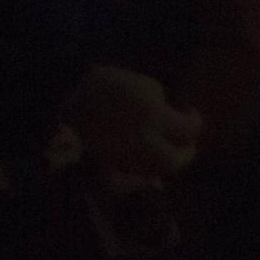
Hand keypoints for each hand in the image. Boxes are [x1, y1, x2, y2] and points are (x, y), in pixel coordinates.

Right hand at [63, 67, 201, 189]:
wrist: (64, 99)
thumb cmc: (107, 85)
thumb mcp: (144, 86)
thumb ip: (163, 106)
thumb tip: (171, 121)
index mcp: (152, 117)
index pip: (189, 131)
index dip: (195, 120)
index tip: (189, 110)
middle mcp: (142, 144)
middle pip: (175, 163)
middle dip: (185, 153)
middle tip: (185, 141)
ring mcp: (124, 159)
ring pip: (156, 172)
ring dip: (166, 160)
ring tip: (165, 144)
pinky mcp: (109, 166)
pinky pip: (137, 174)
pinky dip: (146, 166)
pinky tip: (144, 150)